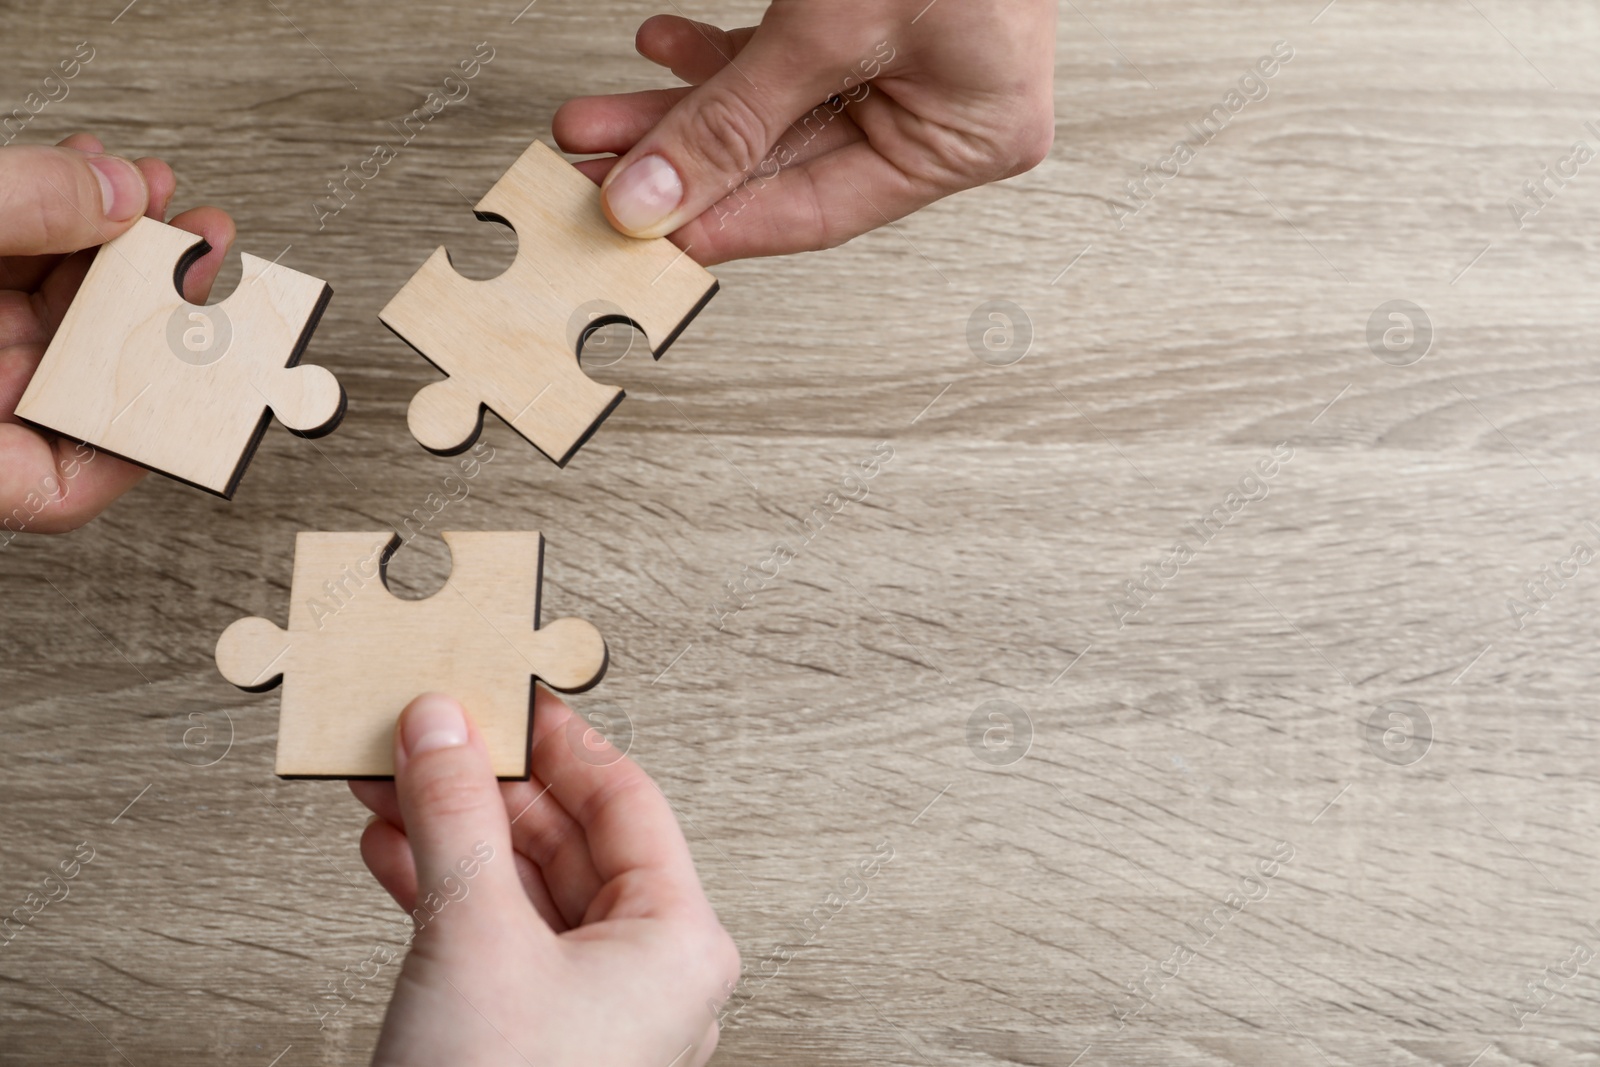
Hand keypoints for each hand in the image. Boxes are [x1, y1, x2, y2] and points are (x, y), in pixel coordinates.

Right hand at [0, 134, 232, 533]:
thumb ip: (21, 216)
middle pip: (72, 377)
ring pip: (47, 312)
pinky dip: (49, 218)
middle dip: (150, 300)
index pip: (57, 490)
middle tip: (204, 245)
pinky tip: (87, 174)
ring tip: (151, 189)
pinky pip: (7, 263)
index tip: (204, 384)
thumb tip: (122, 199)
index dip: (141, 442)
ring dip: (108, 242)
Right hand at [349, 690, 739, 1066]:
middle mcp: (647, 970)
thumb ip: (457, 814)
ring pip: (520, 886)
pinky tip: (393, 847)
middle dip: (483, 784)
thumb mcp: (474, 934)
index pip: (623, 797)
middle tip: (428, 733)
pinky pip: (494, 936)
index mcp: (679, 937)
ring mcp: (590, 1007)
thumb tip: (444, 727)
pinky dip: (440, 889)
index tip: (504, 694)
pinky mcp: (533, 1033)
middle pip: (565, 838)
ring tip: (391, 781)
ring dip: (449, 830)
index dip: (556, 739)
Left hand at [553, 1, 1056, 263]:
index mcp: (970, 139)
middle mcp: (945, 109)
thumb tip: (656, 195)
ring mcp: (909, 63)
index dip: (722, 224)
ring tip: (599, 121)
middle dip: (681, 163)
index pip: (821, 211)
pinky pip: (781, 59)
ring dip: (679, 110)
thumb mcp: (829, 29)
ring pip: (770, 112)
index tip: (641, 235)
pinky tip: (661, 50)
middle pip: (785, 164)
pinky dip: (717, 56)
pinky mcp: (870, 20)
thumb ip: (735, 118)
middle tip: (597, 177)